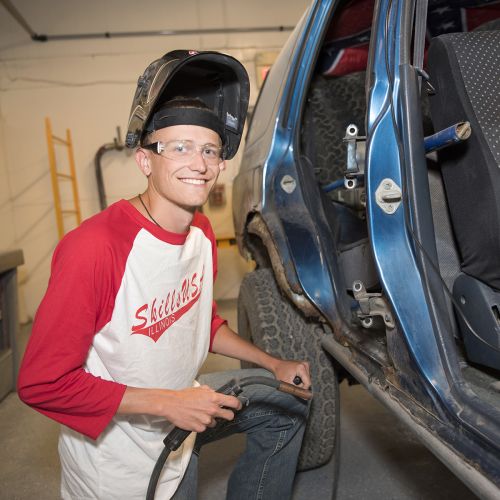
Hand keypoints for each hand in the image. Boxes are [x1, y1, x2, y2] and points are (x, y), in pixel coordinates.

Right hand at [119, 385, 241, 432]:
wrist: (172, 404)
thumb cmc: (184, 396)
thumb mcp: (200, 389)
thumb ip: (211, 392)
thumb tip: (216, 394)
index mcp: (214, 398)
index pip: (233, 402)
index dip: (238, 405)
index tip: (238, 406)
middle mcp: (212, 410)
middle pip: (229, 416)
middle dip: (228, 415)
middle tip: (224, 413)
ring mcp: (206, 420)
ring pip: (214, 422)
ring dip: (211, 419)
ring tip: (200, 414)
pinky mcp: (199, 428)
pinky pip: (204, 428)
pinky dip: (201, 424)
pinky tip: (195, 419)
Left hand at [271, 359, 310, 389]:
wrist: (276, 364)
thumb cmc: (280, 373)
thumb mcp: (287, 383)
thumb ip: (296, 390)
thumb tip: (305, 398)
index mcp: (301, 368)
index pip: (307, 383)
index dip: (303, 389)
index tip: (297, 391)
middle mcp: (305, 364)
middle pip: (308, 381)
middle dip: (301, 385)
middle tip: (292, 384)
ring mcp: (305, 364)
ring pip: (307, 378)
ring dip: (301, 382)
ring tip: (293, 380)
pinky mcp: (304, 364)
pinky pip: (306, 375)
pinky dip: (301, 378)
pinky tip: (294, 377)